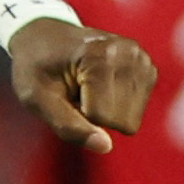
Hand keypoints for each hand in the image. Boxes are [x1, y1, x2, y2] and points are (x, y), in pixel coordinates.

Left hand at [9, 16, 151, 152]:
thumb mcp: (36, 99)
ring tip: (87, 87)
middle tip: (77, 90)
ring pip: (131, 120)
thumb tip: (106, 147)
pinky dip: (117, 105)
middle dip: (95, 115)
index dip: (77, 114)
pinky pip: (137, 112)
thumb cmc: (36, 67)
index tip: (65, 89)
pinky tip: (101, 85)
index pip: (101, 118)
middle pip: (122, 121)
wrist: (43, 36)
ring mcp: (142, 59)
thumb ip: (68, 125)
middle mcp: (129, 53)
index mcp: (100, 55)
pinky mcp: (148, 68)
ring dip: (106, 111)